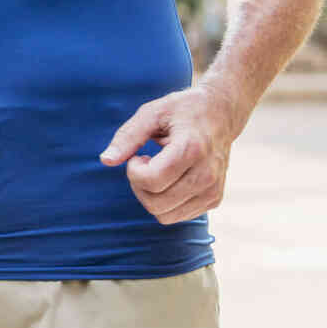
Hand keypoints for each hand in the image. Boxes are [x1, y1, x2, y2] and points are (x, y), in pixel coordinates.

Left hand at [99, 87, 240, 224]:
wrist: (221, 113)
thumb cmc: (182, 111)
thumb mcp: (151, 113)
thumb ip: (127, 137)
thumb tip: (106, 160)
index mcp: (191, 150)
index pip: (151, 181)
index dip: (134, 171)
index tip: (139, 156)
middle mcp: (207, 174)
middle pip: (155, 203)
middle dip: (140, 185)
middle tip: (147, 163)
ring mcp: (213, 190)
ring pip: (165, 216)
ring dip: (152, 196)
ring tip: (160, 171)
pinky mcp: (214, 200)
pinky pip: (177, 216)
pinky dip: (166, 203)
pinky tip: (172, 179)